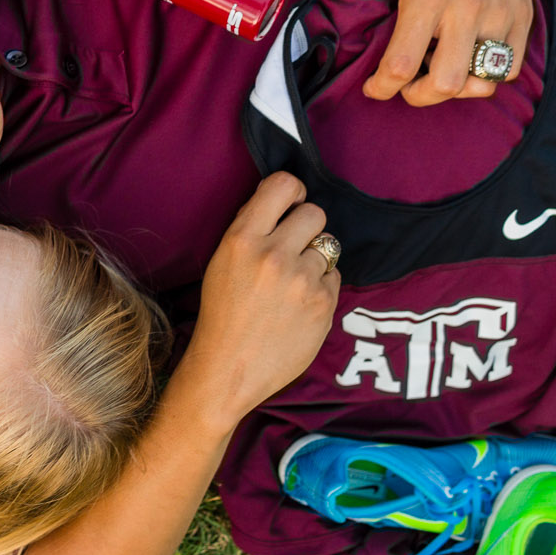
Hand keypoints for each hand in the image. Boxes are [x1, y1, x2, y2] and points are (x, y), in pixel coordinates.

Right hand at [184, 173, 340, 420]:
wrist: (228, 369)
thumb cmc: (222, 315)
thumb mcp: (221, 263)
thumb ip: (250, 231)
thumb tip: (280, 204)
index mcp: (241, 239)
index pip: (283, 185)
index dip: (293, 191)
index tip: (292, 204)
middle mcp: (273, 254)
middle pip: (315, 213)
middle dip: (307, 228)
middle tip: (294, 248)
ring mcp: (302, 280)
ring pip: (328, 247)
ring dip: (315, 261)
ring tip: (293, 285)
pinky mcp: (323, 303)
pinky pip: (334, 277)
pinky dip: (321, 287)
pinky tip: (299, 306)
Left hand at [350, 0, 531, 105]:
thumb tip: (333, 27)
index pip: (401, 65)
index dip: (382, 87)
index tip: (374, 87)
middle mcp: (467, 7)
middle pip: (445, 83)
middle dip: (419, 96)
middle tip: (407, 87)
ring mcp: (500, 12)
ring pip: (482, 82)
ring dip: (455, 89)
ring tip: (438, 73)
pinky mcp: (523, 13)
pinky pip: (509, 67)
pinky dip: (487, 75)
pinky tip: (467, 60)